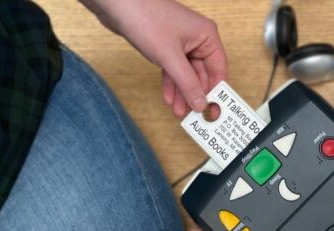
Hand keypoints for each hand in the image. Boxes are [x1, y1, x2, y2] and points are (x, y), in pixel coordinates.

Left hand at [80, 0, 226, 116]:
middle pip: (202, 74)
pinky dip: (171, 84)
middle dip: (196, 95)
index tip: (214, 110)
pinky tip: (168, 98)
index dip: (217, 91)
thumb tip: (201, 102)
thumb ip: (187, 83)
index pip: (218, 69)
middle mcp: (196, 39)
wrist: (115, 2)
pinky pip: (173, 70)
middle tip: (194, 115)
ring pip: (186, 74)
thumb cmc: (145, 17)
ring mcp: (180, 42)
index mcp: (206, 36)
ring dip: (182, 93)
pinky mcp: (165, 46)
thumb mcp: (170, 57)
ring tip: (178, 111)